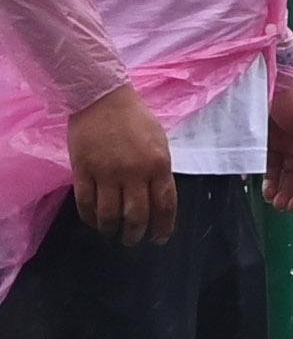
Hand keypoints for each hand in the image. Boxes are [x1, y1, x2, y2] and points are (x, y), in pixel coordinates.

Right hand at [67, 86, 169, 243]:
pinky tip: (93, 221)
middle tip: (132, 240)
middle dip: (135, 234)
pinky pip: (85, 203)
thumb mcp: (159, 143)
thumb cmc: (135, 119)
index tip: (159, 239)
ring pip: (109, 214)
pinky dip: (89, 217)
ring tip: (112, 233)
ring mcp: (107, 172)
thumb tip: (158, 199)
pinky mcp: (82, 170)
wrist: (101, 98)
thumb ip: (159, 171)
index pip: (165, 205)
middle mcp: (134, 172)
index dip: (163, 227)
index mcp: (158, 164)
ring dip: (111, 230)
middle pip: (137, 215)